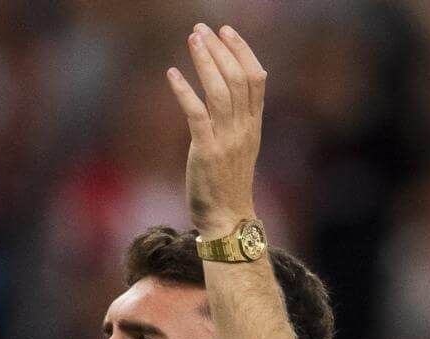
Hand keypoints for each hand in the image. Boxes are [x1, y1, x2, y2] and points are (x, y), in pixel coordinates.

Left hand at [167, 24, 264, 237]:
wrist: (227, 218)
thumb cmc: (228, 184)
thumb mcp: (240, 147)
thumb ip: (237, 120)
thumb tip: (226, 93)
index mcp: (253, 125)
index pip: (256, 79)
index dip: (243, 51)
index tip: (227, 31)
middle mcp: (243, 128)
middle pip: (239, 78)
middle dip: (221, 49)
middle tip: (202, 28)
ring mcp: (227, 140)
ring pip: (221, 91)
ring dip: (206, 62)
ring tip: (192, 40)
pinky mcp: (206, 152)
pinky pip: (197, 114)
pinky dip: (184, 91)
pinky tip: (172, 73)